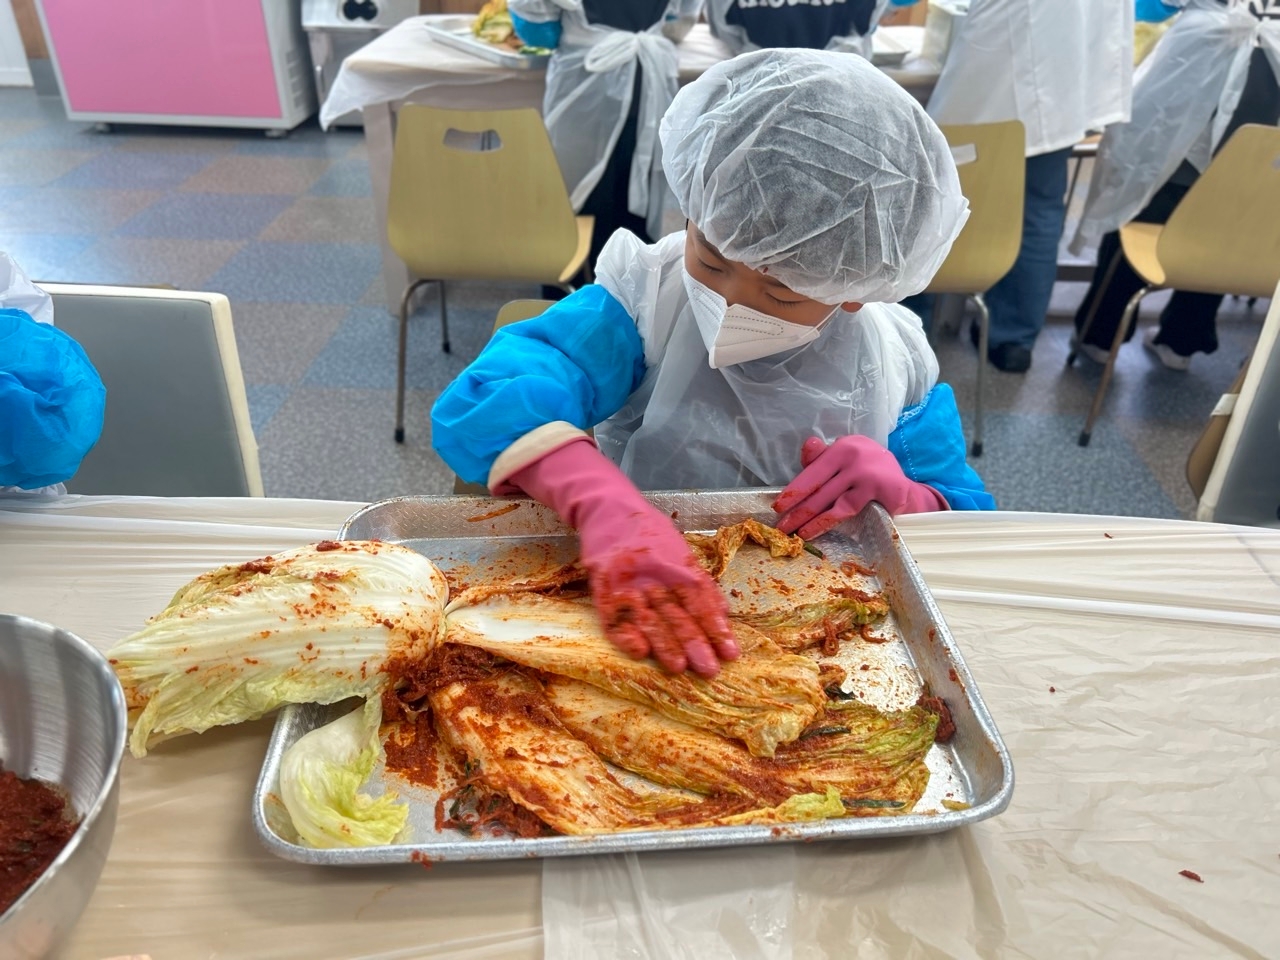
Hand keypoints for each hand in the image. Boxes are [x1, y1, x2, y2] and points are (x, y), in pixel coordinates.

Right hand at [506, 439, 738, 676]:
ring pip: (650, 619)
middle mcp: (657, 575)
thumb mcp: (680, 550)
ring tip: (679, 667)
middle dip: (696, 644)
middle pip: (679, 614)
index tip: (730, 653)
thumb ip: (699, 582)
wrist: (608, 509)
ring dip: (665, 645)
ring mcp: (629, 583)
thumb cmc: (650, 533)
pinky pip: (615, 618)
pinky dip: (626, 636)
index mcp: (679, 566)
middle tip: (709, 670)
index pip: (702, 602)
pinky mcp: (605, 589)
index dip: (716, 628)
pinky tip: (640, 652)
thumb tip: (724, 612)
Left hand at [773, 435, 946, 537]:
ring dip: (808, 519)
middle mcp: (855, 456)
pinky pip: (846, 510)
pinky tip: (813, 531)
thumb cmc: (869, 472)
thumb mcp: (847, 459)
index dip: (794, 490)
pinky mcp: (880, 491)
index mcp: (843, 446)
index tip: (778, 505)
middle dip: (796, 509)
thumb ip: (824, 458)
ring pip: (830, 501)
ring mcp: (868, 473)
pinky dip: (826, 522)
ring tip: (795, 533)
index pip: (813, 470)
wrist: (906, 487)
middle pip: (818, 487)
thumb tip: (808, 446)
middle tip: (781, 526)